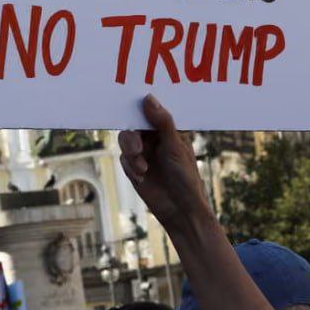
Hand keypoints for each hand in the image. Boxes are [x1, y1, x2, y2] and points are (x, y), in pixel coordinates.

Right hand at [117, 95, 210, 229]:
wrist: (181, 211)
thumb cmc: (186, 177)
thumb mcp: (175, 147)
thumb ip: (162, 123)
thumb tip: (148, 98)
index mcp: (167, 129)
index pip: (149, 112)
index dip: (138, 109)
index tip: (129, 107)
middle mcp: (154, 138)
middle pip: (132, 126)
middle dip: (132, 138)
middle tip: (137, 150)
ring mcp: (144, 152)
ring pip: (125, 141)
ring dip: (130, 153)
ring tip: (142, 168)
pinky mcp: (134, 167)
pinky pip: (124, 159)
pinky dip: (130, 167)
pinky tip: (142, 177)